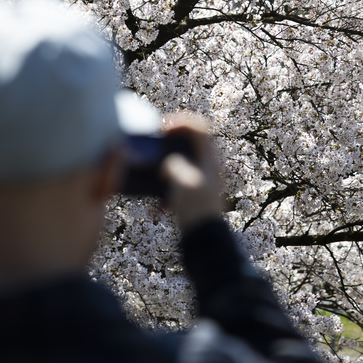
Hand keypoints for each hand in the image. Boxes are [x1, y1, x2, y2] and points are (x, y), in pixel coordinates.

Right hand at [160, 114, 222, 231]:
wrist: (205, 241)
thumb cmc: (196, 209)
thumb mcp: (182, 181)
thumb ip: (174, 164)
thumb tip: (168, 163)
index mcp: (209, 160)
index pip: (199, 127)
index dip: (180, 121)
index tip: (162, 127)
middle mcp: (209, 168)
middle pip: (192, 142)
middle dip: (171, 140)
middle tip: (156, 142)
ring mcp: (203, 182)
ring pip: (183, 163)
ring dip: (167, 165)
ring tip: (153, 172)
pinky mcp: (194, 198)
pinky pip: (178, 185)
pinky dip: (166, 191)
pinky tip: (156, 208)